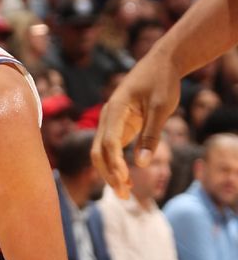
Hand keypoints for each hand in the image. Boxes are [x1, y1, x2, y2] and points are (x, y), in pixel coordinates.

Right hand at [92, 49, 180, 197]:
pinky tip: (127, 180)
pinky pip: (111, 148)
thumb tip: (142, 164)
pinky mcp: (118, 125)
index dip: (116, 163)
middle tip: (124, 196)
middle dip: (108, 174)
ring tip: (126, 194)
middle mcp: (108, 116)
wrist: (160, 63)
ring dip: (110, 173)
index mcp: (115, 109)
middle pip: (98, 150)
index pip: (109, 142)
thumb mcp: (162, 108)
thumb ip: (151, 135)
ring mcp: (110, 121)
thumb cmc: (162, 82)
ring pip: (101, 152)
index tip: (127, 181)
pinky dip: (116, 165)